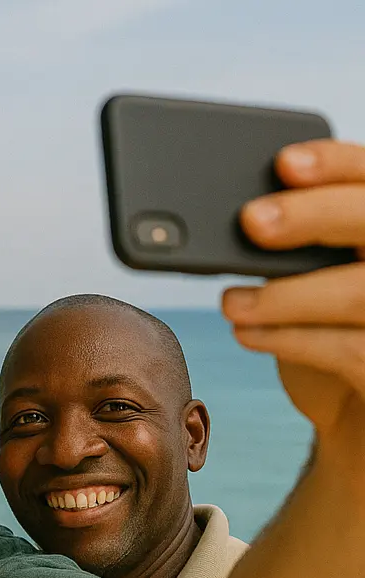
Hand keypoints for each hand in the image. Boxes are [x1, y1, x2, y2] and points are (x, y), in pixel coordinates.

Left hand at [221, 140, 364, 448]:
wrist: (357, 410)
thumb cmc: (330, 329)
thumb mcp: (313, 279)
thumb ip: (294, 247)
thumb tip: (233, 223)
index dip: (334, 164)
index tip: (284, 163)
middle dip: (310, 216)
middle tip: (250, 222)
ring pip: (359, 293)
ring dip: (284, 295)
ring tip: (230, 302)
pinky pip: (347, 349)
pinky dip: (288, 339)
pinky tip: (247, 333)